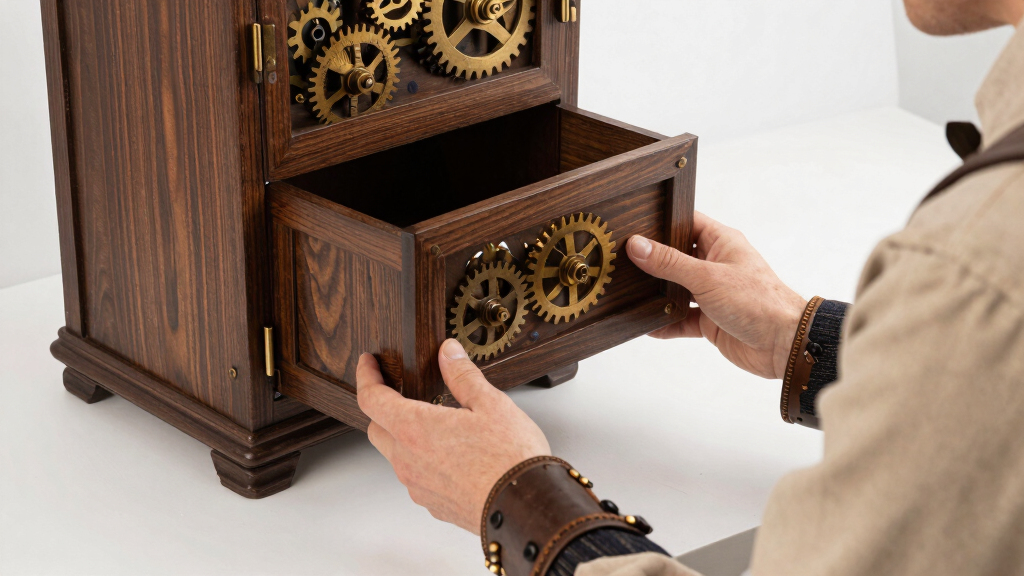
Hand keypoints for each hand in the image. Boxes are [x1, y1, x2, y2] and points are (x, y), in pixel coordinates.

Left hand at [356, 339, 550, 533]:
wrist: (526, 507)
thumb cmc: (510, 458)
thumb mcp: (490, 403)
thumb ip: (462, 375)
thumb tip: (448, 352)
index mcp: (414, 428)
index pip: (371, 398)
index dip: (366, 376)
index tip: (368, 363)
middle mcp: (408, 460)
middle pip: (376, 428)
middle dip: (381, 407)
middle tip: (397, 391)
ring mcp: (418, 486)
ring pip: (396, 455)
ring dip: (404, 436)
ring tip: (435, 424)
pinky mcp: (432, 503)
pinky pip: (416, 477)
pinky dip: (423, 460)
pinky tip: (450, 453)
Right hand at [627, 212, 806, 379]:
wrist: (783, 344)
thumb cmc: (759, 302)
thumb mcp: (707, 277)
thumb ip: (670, 263)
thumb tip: (637, 245)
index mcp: (721, 242)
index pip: (686, 223)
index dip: (661, 223)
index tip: (632, 226)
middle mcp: (715, 265)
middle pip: (676, 257)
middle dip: (653, 261)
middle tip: (623, 260)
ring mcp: (712, 293)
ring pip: (676, 289)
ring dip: (657, 293)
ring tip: (630, 292)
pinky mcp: (710, 320)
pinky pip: (680, 319)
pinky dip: (665, 323)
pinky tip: (647, 326)